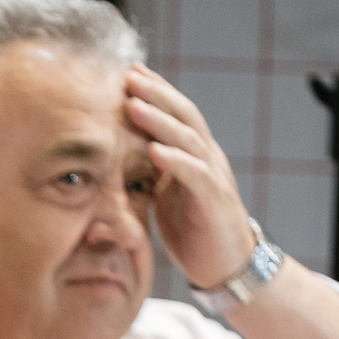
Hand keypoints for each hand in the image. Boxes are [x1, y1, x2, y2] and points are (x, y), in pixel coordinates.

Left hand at [124, 65, 258, 290]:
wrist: (226, 265)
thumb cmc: (192, 230)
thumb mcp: (164, 195)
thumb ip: (147, 173)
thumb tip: (112, 160)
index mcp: (194, 154)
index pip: (176, 114)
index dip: (155, 92)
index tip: (127, 73)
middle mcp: (207, 158)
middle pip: (183, 116)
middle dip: (156, 94)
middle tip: (128, 76)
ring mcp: (213, 177)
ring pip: (188, 139)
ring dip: (159, 121)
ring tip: (133, 105)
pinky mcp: (214, 201)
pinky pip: (195, 175)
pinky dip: (175, 161)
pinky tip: (154, 150)